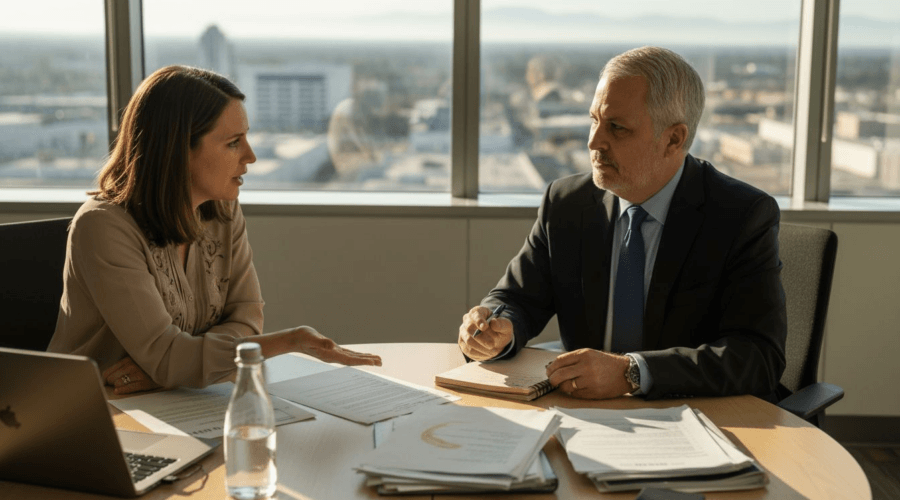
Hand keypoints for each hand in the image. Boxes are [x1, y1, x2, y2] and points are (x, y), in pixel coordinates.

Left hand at [102, 356, 162, 394]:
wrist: (166, 366)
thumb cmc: (146, 366)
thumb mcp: (134, 361)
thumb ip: (121, 366)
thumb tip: (105, 378)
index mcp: (127, 360)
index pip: (107, 372)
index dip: (105, 379)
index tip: (105, 383)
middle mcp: (131, 366)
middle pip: (111, 379)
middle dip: (111, 383)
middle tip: (114, 385)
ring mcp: (138, 374)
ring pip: (118, 383)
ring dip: (118, 387)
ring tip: (121, 387)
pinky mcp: (145, 382)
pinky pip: (129, 388)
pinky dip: (122, 390)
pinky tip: (118, 391)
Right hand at [262, 326, 381, 365]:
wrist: (294, 339)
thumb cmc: (302, 337)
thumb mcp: (311, 337)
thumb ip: (321, 342)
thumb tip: (332, 345)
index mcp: (330, 355)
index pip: (350, 360)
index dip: (362, 361)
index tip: (373, 362)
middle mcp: (333, 356)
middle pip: (354, 360)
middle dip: (367, 361)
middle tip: (381, 362)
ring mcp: (333, 354)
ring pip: (353, 358)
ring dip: (364, 359)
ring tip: (376, 360)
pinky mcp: (333, 350)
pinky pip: (348, 354)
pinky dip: (357, 355)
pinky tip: (363, 356)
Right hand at [458, 306, 512, 360]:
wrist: (496, 339)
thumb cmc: (500, 330)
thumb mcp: (506, 326)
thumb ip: (502, 324)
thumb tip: (493, 323)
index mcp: (478, 311)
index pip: (475, 314)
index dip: (479, 320)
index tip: (485, 327)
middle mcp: (467, 320)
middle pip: (469, 328)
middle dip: (482, 338)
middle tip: (492, 344)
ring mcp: (463, 331)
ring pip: (468, 341)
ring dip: (482, 348)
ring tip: (493, 351)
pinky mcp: (462, 343)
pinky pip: (468, 350)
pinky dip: (479, 353)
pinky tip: (488, 354)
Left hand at [545, 348, 631, 399]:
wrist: (625, 372)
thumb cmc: (605, 363)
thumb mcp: (590, 354)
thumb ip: (573, 359)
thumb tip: (555, 367)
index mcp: (584, 355)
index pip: (559, 361)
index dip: (551, 368)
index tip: (549, 371)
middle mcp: (586, 367)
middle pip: (559, 375)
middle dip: (552, 379)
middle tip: (552, 381)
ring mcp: (590, 380)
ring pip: (566, 386)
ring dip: (563, 386)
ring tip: (566, 384)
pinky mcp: (594, 392)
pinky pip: (576, 394)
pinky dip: (573, 392)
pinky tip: (577, 388)